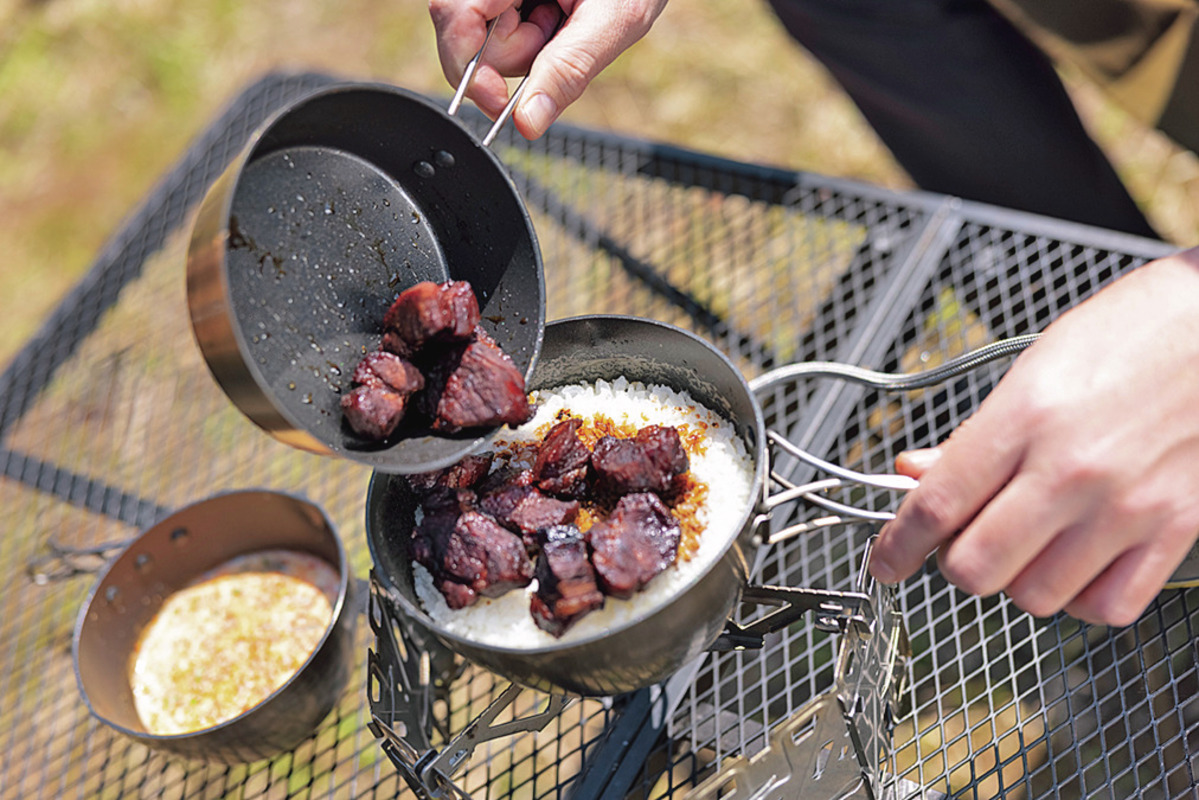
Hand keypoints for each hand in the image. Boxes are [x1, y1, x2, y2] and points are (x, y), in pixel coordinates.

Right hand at [429, 0, 668, 138]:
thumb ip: (567, 69)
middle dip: (513, 52)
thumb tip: (526, 123)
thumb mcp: (613, 20)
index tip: (500, 104)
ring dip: (523, 46)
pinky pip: (495, 33)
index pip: (453, 17)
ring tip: (559, 17)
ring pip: (480, 42)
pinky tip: (549, 17)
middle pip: (466, 38)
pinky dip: (524, 39)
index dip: (469, 68)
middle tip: (554, 27)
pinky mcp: (501, 2)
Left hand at [869, 247, 1198, 626]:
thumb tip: (913, 472)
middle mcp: (1072, 470)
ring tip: (1027, 546)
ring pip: (1035, 596)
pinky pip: (1109, 606)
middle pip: (976, 567)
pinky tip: (1078, 566)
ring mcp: (1126, 506)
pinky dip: (1082, 599)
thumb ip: (973, 434)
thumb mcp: (1034, 366)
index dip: (896, 545)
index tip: (883, 561)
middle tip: (962, 542)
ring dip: (1017, 580)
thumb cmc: (1135, 332)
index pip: (936, 505)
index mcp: (1025, 418)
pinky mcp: (1176, 528)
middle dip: (955, 562)